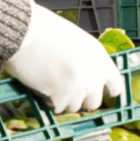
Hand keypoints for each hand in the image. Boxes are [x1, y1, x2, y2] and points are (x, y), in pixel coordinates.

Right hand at [3, 2, 124, 112]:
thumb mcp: (77, 41)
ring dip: (64, 99)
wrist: (24, 32)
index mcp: (100, 57)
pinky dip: (50, 101)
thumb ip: (88, 61)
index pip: (115, 85)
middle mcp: (93, 74)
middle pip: (94, 101)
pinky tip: (43, 86)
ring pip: (75, 106)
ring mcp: (79, 87)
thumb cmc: (45, 32)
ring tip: (51, 82)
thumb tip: (89, 77)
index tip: (97, 92)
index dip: (105, 91)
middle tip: (67, 89)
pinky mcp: (61, 96)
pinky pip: (59, 108)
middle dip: (82, 98)